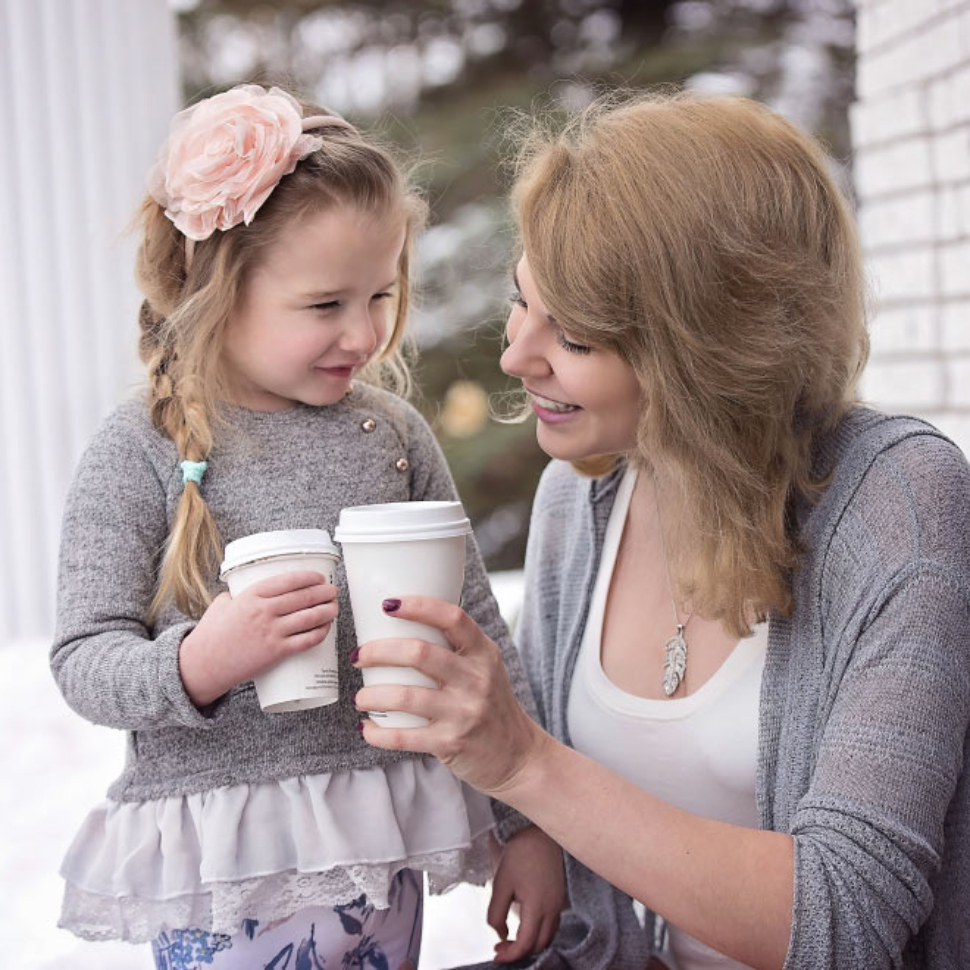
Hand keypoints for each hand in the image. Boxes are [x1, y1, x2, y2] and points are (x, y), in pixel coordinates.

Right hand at [179, 571, 337, 706]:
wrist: (203, 665)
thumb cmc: (210, 635)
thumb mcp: (221, 605)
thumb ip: (234, 596)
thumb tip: (241, 591)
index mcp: (252, 595)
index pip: (288, 580)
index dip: (309, 577)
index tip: (320, 577)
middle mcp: (264, 611)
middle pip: (304, 597)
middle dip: (324, 592)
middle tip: (333, 591)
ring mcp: (271, 632)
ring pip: (309, 618)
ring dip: (327, 611)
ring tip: (334, 607)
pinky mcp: (276, 652)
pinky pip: (306, 641)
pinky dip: (320, 633)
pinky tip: (326, 629)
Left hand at [353, 596, 552, 797]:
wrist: (518, 756)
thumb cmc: (491, 705)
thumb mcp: (486, 668)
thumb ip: (456, 648)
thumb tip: (404, 624)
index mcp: (483, 653)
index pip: (453, 618)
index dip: (418, 606)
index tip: (388, 604)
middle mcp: (477, 679)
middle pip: (419, 653)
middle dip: (379, 652)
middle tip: (360, 656)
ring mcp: (464, 713)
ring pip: (404, 696)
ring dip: (371, 695)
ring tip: (360, 697)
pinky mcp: (452, 743)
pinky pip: (403, 737)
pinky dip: (378, 733)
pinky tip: (367, 728)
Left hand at [489, 827, 565, 963]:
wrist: (539, 833)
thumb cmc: (520, 854)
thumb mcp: (501, 884)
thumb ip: (496, 913)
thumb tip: (499, 934)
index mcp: (537, 906)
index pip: (526, 944)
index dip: (510, 955)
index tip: (496, 956)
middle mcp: (552, 909)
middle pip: (539, 945)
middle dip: (520, 952)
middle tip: (501, 947)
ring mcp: (558, 903)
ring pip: (548, 937)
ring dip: (530, 943)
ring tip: (510, 939)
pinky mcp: (559, 897)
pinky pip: (552, 924)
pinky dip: (539, 932)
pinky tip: (525, 925)